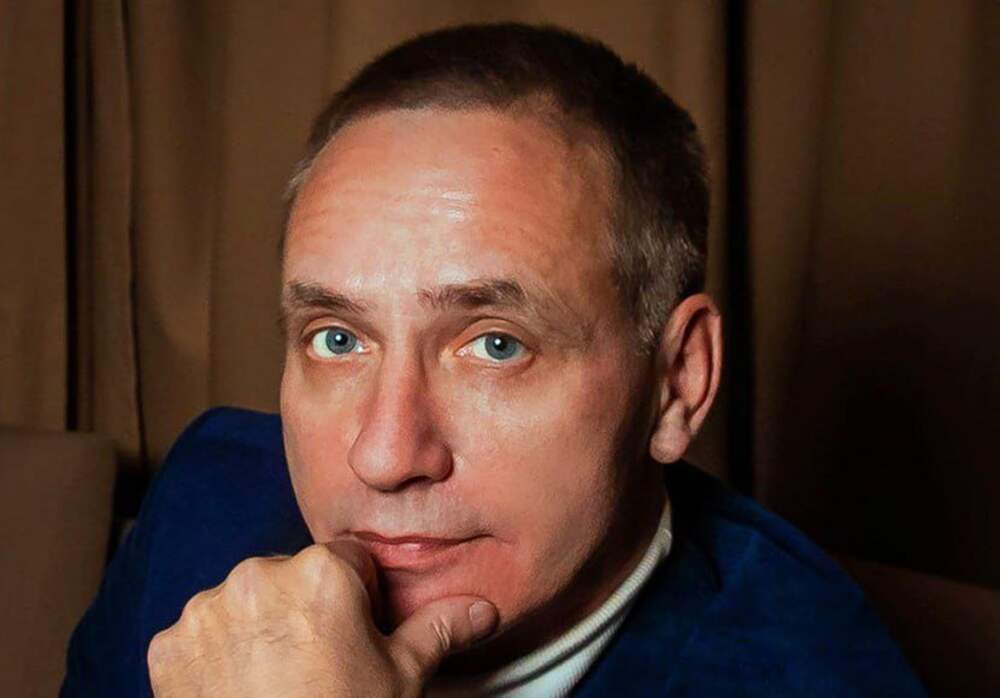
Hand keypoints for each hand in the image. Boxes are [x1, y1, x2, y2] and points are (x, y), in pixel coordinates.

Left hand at [147, 540, 497, 696]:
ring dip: (259, 628)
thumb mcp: (401, 677)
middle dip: (306, 608)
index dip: (358, 598)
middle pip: (293, 576)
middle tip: (319, 665)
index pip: (348, 559)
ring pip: (245, 602)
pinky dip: (216, 656)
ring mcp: (207, 611)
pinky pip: (201, 636)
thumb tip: (484, 608)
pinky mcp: (167, 647)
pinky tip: (241, 689)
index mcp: (321, 571)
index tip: (355, 636)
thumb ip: (440, 627)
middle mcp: (257, 575)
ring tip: (279, 681)